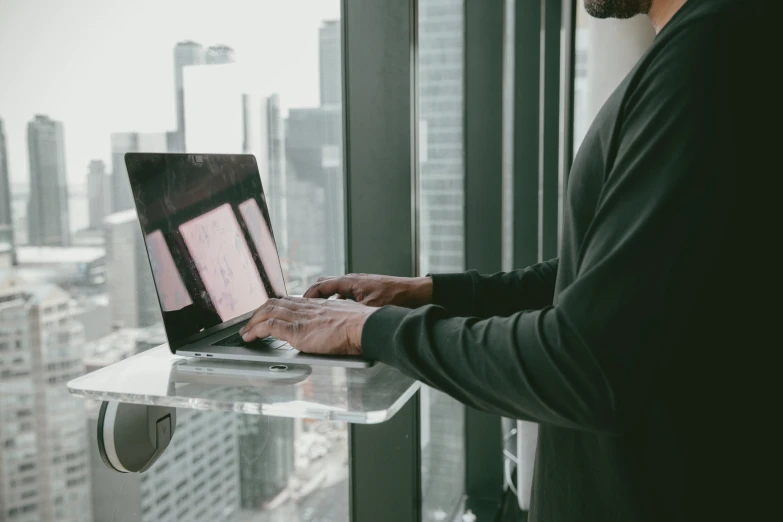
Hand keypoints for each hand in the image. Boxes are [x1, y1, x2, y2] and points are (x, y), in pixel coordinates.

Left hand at [239, 296, 375, 354]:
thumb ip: (336, 322)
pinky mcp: (297, 330)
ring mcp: (301, 318)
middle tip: (251, 322)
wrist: (366, 327)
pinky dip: (256, 330)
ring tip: (246, 332)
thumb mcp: (346, 320)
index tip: (268, 312)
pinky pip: (269, 326)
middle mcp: (306, 307)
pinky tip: (250, 337)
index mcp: (318, 305)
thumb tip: (336, 331)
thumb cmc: (362, 327)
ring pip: (268, 312)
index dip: (275, 306)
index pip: (290, 300)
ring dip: (253, 322)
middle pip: (275, 303)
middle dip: (259, 312)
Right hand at [304, 273, 432, 307]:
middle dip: (313, 296)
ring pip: (335, 290)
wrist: (414, 293)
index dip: (308, 296)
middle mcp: (352, 280)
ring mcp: (359, 284)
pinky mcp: (365, 290)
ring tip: (319, 313)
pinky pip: (345, 294)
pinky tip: (341, 315)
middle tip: (305, 308)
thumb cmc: (395, 297)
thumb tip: (335, 321)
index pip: (321, 286)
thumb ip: (350, 312)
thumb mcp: (370, 308)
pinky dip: (338, 303)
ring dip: (326, 300)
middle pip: (325, 284)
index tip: (300, 305)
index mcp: (350, 282)